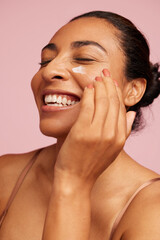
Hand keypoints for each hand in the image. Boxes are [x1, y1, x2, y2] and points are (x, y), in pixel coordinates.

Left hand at [54, 69, 135, 188]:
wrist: (75, 180)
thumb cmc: (91, 164)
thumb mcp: (112, 150)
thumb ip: (124, 131)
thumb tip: (132, 113)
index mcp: (119, 138)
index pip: (121, 109)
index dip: (117, 93)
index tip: (113, 82)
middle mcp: (111, 134)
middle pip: (113, 102)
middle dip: (109, 84)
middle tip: (105, 73)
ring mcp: (97, 132)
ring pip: (102, 102)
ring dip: (100, 86)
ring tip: (97, 77)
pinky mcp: (82, 131)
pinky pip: (88, 106)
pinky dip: (89, 94)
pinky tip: (88, 87)